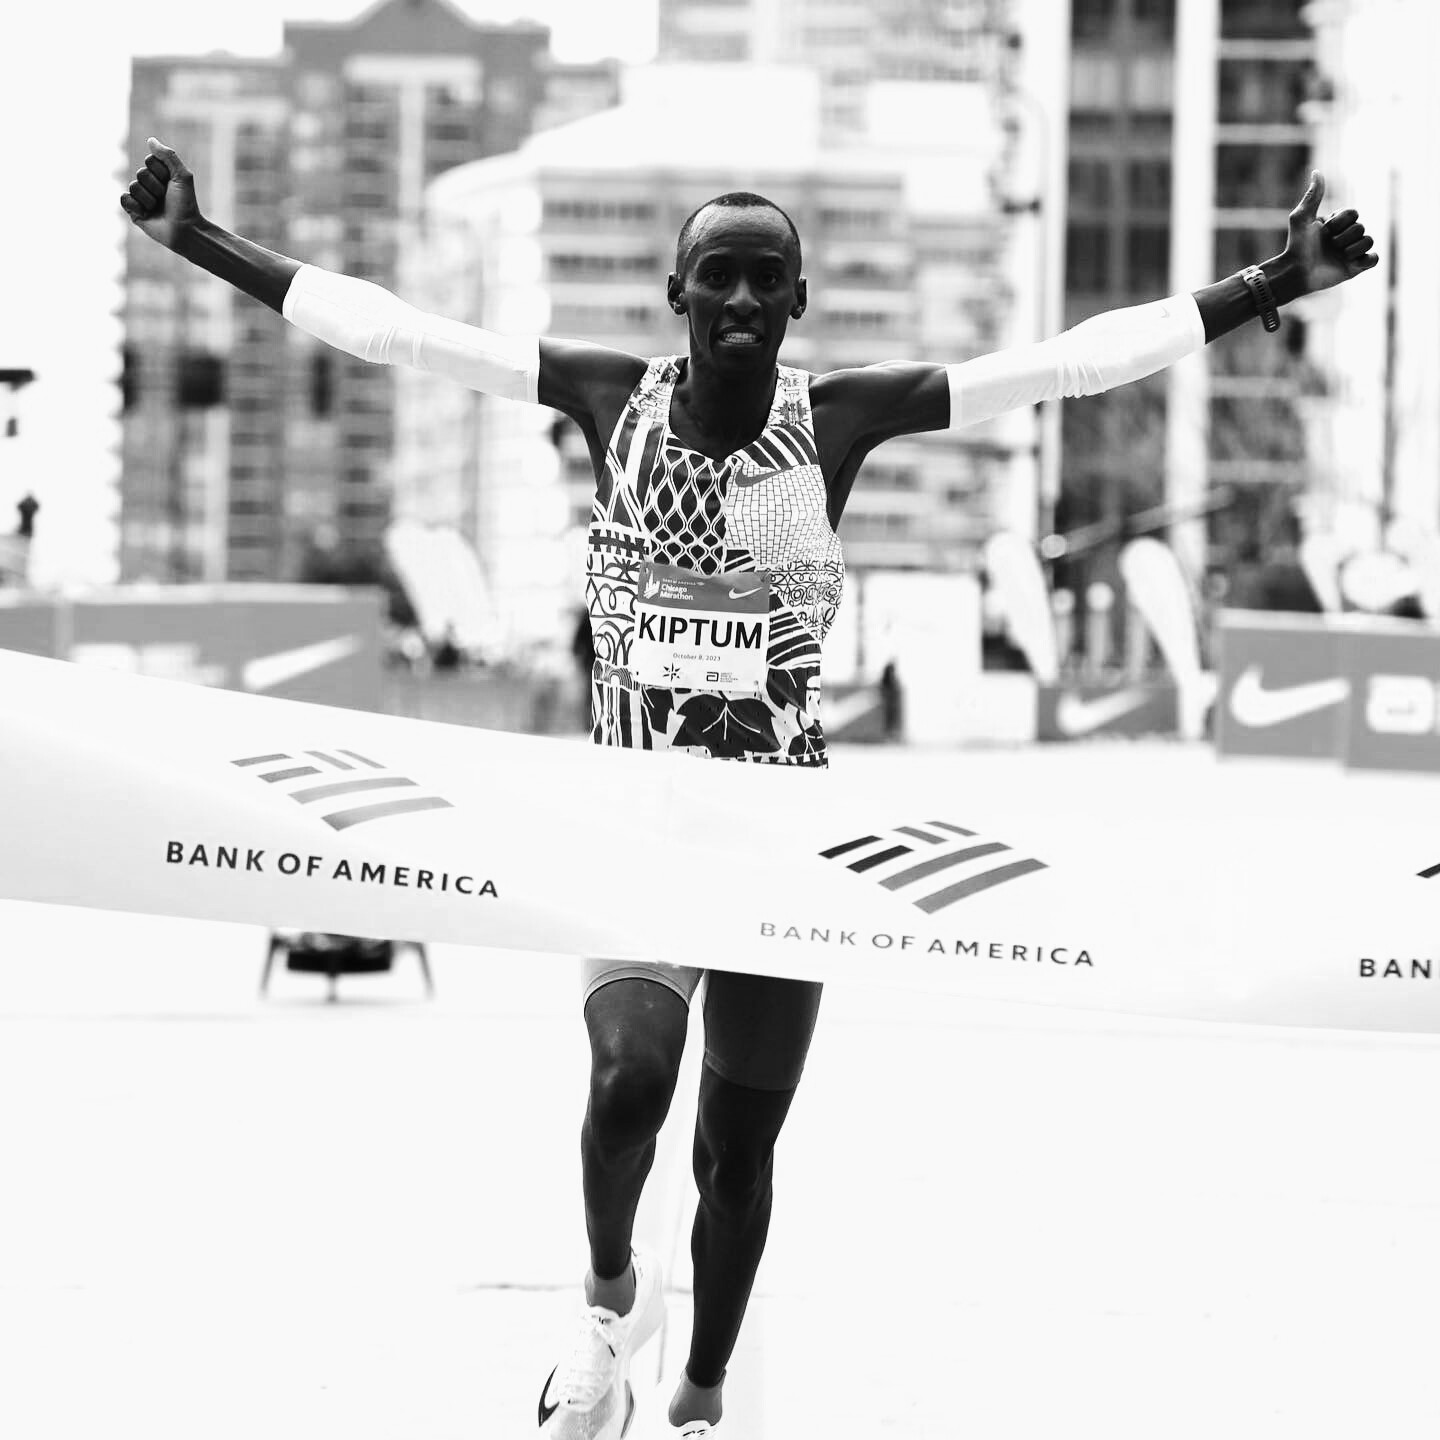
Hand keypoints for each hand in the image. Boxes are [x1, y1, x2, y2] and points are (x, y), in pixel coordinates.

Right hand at [119, 137, 202, 249]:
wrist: (185, 230)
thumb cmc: (186, 204)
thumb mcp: (182, 176)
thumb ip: (168, 156)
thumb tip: (150, 140)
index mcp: (159, 174)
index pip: (150, 161)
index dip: (162, 173)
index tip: (172, 184)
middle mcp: (148, 184)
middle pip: (141, 174)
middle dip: (156, 187)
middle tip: (166, 198)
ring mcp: (140, 198)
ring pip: (134, 186)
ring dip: (149, 199)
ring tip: (159, 208)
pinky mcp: (134, 211)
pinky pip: (124, 199)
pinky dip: (135, 205)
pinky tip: (146, 213)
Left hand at [1282, 171, 1378, 294]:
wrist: (1294, 273)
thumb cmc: (1295, 246)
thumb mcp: (1302, 218)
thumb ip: (1313, 196)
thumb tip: (1317, 171)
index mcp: (1337, 224)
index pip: (1354, 213)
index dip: (1340, 221)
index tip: (1324, 231)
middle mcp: (1345, 236)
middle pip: (1361, 227)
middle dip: (1344, 236)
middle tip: (1329, 246)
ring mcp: (1351, 252)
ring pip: (1369, 241)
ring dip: (1352, 248)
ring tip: (1338, 256)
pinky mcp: (1355, 268)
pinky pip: (1374, 259)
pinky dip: (1367, 259)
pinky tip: (1353, 262)